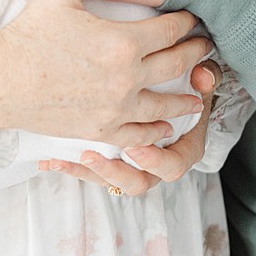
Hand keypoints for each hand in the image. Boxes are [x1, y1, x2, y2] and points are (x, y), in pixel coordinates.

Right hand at [0, 0, 213, 147]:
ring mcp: (118, 107)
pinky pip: (143, 135)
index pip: (170, 29)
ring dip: (187, 97)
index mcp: (122, 42)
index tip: (194, 17)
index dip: (186, 21)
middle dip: (195, 53)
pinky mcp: (104, 129)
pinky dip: (159, 130)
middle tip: (205, 46)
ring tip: (199, 93)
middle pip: (177, 64)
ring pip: (167, 103)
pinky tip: (166, 126)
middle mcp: (128, 78)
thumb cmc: (27, 35)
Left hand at [37, 60, 222, 195]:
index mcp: (181, 148)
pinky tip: (50, 159)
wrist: (162, 89)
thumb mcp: (196, 79)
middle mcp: (155, 162)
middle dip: (115, 170)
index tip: (136, 148)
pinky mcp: (107, 157)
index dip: (156, 161)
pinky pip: (89, 171)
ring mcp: (130, 163)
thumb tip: (204, 75)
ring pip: (112, 181)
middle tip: (93, 155)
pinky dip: (70, 165)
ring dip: (92, 172)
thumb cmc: (181, 85)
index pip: (174, 165)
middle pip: (139, 180)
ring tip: (72, 158)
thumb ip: (205, 76)